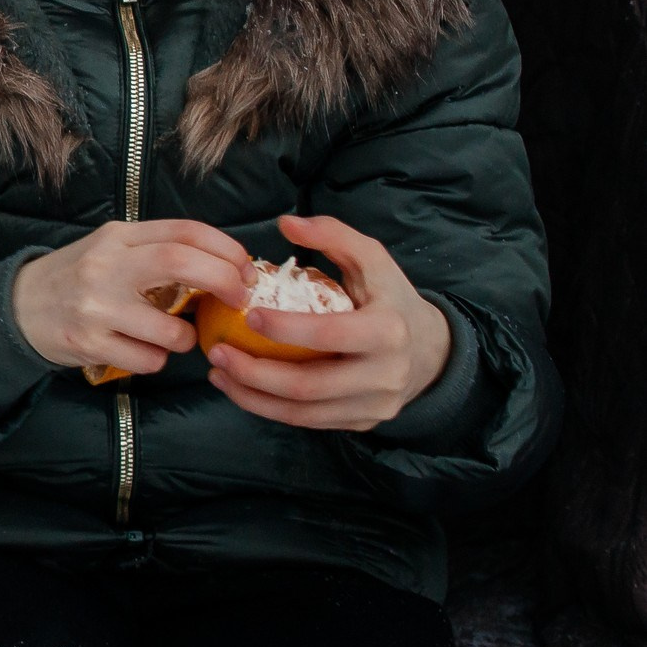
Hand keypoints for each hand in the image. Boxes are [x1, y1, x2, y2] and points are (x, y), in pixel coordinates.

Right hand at [13, 220, 253, 375]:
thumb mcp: (111, 249)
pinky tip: (140, 350)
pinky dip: (156, 360)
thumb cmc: (77, 278)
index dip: (227, 249)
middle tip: (239, 300)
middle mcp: (105, 266)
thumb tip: (225, 267)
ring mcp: (95, 307)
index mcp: (117, 237)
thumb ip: (157, 251)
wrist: (17, 307)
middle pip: (180, 262)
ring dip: (186, 338)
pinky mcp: (87, 343)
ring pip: (170, 329)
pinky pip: (147, 360)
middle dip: (224, 281)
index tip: (245, 269)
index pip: (184, 231)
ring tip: (173, 336)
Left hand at [206, 213, 451, 430]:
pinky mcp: (361, 423)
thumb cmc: (389, 298)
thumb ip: (332, 235)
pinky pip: (307, 422)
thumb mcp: (372, 260)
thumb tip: (285, 223)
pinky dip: (267, 409)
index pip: (330, 334)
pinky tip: (239, 388)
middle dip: (255, 373)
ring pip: (303, 412)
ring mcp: (374, 406)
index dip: (285, 329)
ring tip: (218, 374)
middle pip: (310, 385)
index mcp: (389, 330)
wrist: (430, 350)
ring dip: (252, 396)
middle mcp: (385, 374)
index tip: (247, 315)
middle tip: (217, 352)